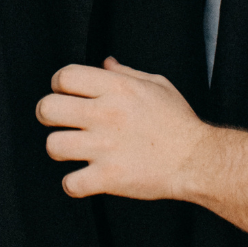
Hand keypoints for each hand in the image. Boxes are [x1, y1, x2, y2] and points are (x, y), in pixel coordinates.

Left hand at [36, 57, 209, 199]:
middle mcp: (105, 114)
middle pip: (48, 109)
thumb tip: (105, 63)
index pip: (64, 76)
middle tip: (60, 121)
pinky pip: (71, 184)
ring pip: (53, 146)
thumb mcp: (155, 84)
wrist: (199, 160)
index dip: (58, 84)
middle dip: (48, 114)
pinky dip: (73, 184)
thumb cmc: (178, 121)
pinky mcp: (109, 178)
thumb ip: (125, 73)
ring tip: (71, 149)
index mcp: (115, 88)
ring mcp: (105, 147)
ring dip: (59, 148)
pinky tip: (83, 178)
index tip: (65, 93)